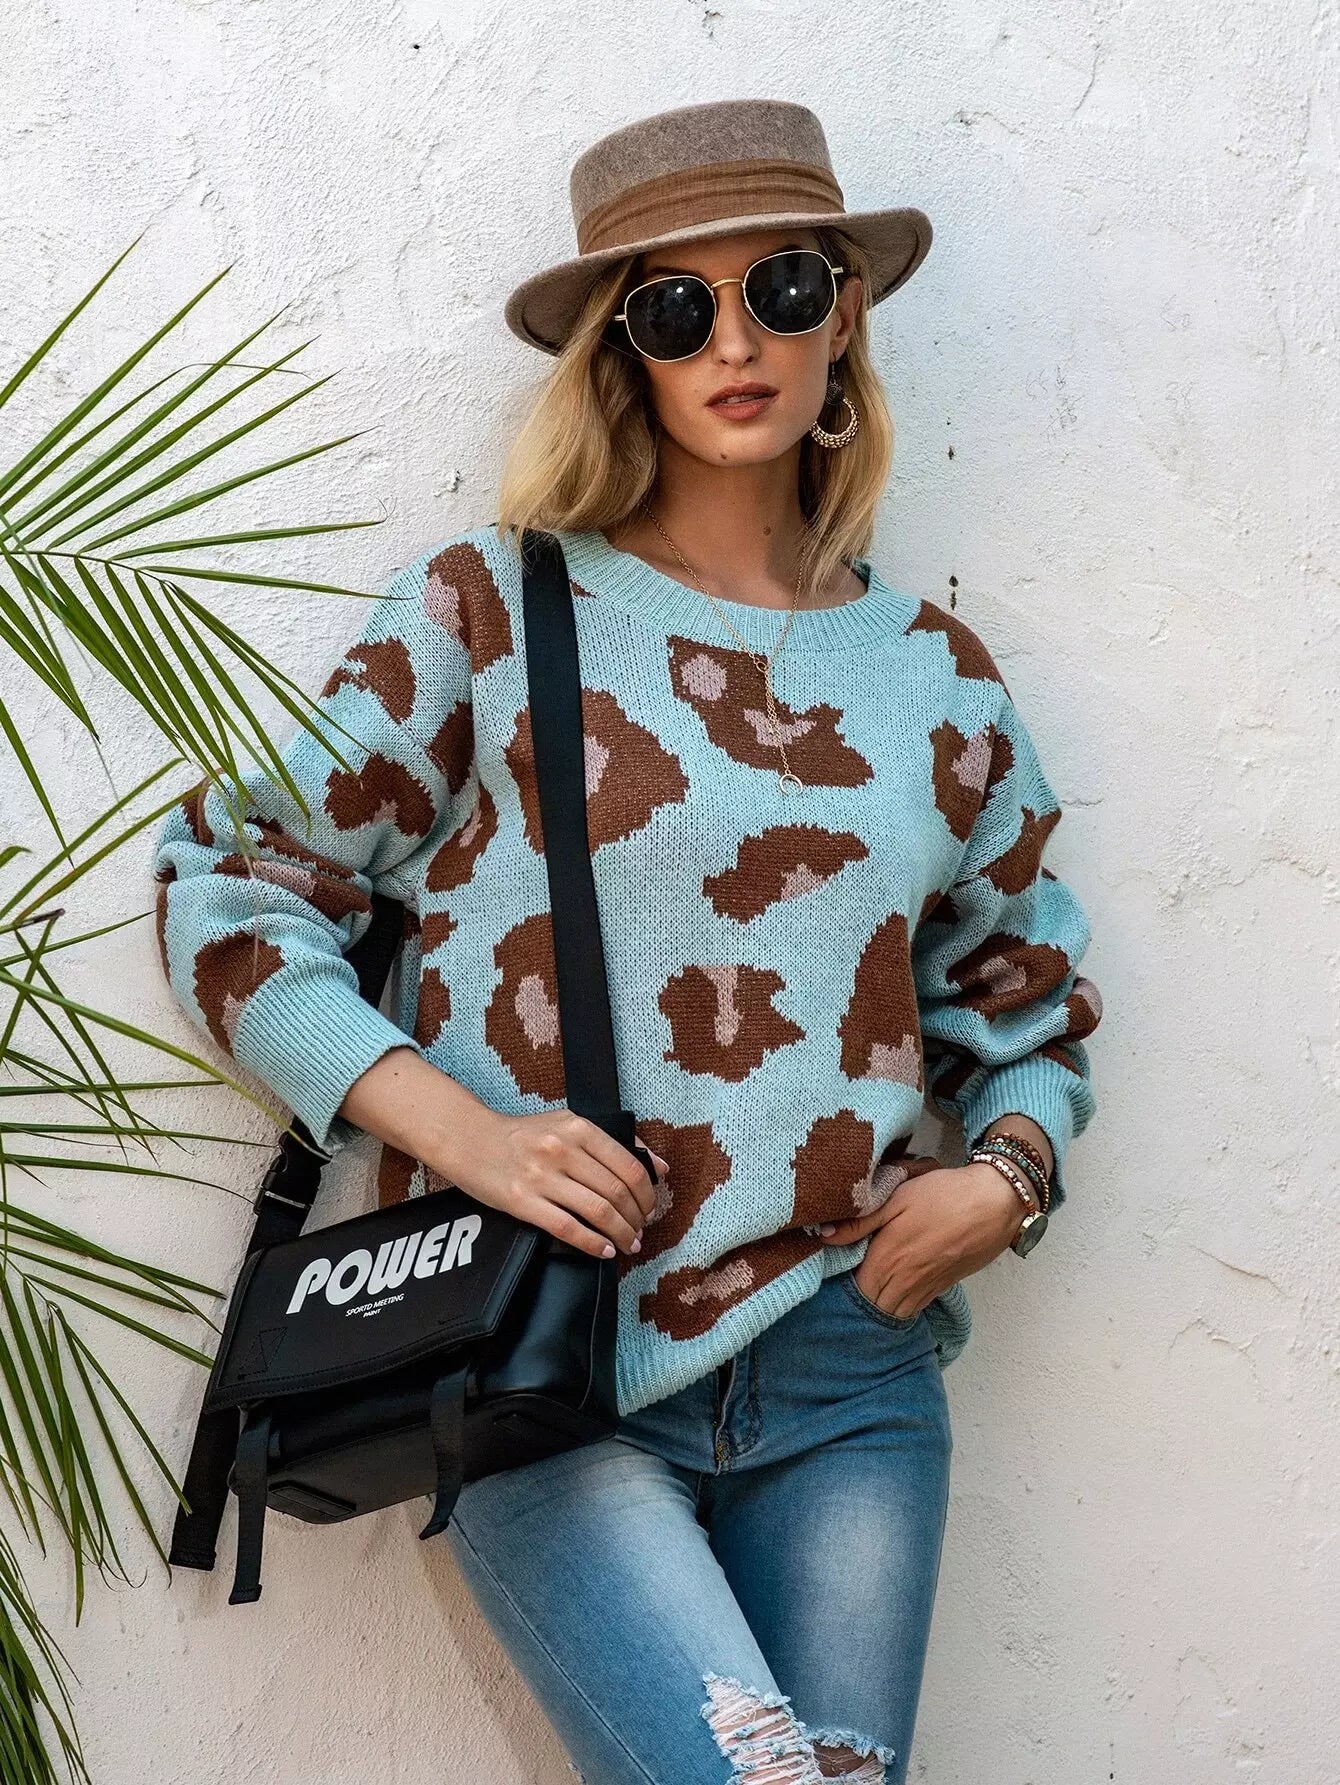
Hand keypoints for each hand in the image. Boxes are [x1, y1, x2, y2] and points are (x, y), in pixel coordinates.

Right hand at [445, 1106, 668, 1260]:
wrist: (470, 1139)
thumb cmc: (523, 1135)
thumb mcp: (567, 1124)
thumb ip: (612, 1143)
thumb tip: (659, 1166)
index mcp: (577, 1128)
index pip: (629, 1165)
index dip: (647, 1193)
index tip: (650, 1207)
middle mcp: (561, 1150)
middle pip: (616, 1192)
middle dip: (637, 1217)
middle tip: (641, 1229)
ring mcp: (541, 1177)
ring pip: (598, 1212)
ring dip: (621, 1234)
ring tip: (628, 1243)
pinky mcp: (523, 1202)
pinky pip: (568, 1229)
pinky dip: (593, 1244)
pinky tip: (604, 1251)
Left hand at [819, 1161, 1028, 1321]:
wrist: (995, 1202)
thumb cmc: (943, 1194)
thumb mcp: (897, 1197)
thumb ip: (859, 1221)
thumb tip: (823, 1235)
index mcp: (887, 1259)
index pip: (855, 1291)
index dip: (843, 1286)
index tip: (837, 1273)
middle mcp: (905, 1281)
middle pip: (873, 1307)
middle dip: (859, 1301)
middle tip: (850, 1283)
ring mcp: (927, 1287)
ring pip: (895, 1313)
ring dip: (880, 1306)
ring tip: (870, 1289)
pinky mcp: (944, 1287)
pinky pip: (915, 1308)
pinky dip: (901, 1306)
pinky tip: (896, 1290)